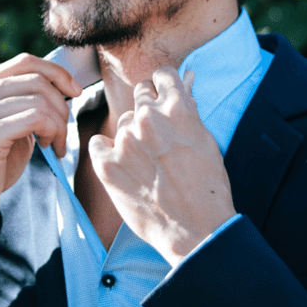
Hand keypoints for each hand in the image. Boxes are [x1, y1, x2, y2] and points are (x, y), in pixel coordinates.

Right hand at [0, 53, 81, 235]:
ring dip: (59, 124)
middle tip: (62, 132)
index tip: (76, 91)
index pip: (25, 62)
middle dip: (62, 106)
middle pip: (37, 81)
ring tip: (55, 143)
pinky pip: (36, 119)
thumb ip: (24, 99)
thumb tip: (63, 82)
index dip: (56, 73)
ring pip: (40, 101)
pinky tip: (50, 148)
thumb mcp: (9, 122)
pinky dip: (53, 132)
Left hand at [88, 67, 234, 266]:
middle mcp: (149, 119)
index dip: (164, 87)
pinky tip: (123, 167)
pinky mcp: (106, 164)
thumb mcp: (206, 141)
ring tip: (148, 162)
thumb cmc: (208, 188)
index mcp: (177, 108)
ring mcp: (125, 141)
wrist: (195, 231)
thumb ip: (188, 112)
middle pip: (140, 93)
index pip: (162, 75)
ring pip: (123, 122)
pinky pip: (98, 142)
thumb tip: (182, 87)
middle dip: (148, 108)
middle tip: (156, 134)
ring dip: (132, 135)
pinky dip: (107, 152)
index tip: (163, 96)